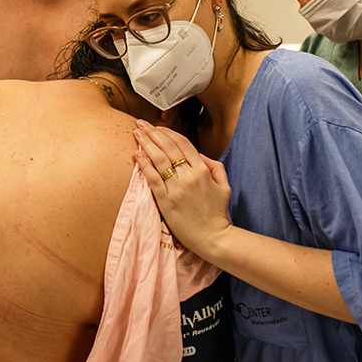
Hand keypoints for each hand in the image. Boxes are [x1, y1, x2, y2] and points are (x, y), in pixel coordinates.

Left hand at [133, 120, 233, 259]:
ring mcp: (177, 188)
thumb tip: (200, 155)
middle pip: (168, 148)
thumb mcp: (224, 187)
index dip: (169, 132)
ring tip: (136, 133)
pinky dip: (144, 165)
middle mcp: (189, 176)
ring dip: (146, 143)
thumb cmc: (218, 214)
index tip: (158, 127)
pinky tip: (137, 155)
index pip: (183, 143)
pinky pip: (153, 179)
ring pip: (159, 160)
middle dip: (153, 132)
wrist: (213, 238)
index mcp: (203, 170)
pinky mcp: (166, 201)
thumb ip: (215, 167)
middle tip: (141, 123)